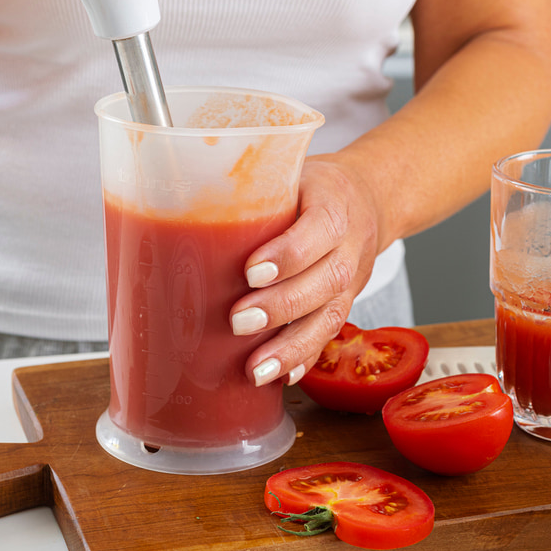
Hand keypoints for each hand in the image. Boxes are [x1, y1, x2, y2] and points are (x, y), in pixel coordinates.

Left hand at [232, 155, 383, 387]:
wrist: (369, 198)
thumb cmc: (311, 187)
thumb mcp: (288, 173)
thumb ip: (251, 191)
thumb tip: (181, 209)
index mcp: (334, 203)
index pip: (318, 229)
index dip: (288, 254)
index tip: (250, 271)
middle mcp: (349, 244)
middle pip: (325, 279)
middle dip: (281, 306)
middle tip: (238, 321)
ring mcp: (353, 280)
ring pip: (331, 316)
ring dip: (292, 347)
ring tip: (256, 370)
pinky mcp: (346, 303)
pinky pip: (331, 336)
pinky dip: (306, 359)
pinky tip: (282, 377)